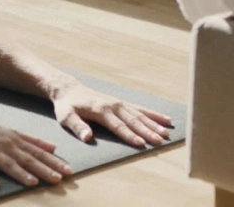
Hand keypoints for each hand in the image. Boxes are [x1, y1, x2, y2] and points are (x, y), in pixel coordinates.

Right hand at [0, 117, 72, 187]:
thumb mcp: (11, 132)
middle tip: (59, 179)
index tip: (69, 170)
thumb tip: (54, 147)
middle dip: (44, 169)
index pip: (38, 152)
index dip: (54, 162)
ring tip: (33, 182)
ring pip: (8, 163)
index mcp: (15, 139)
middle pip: (27, 158)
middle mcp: (5, 144)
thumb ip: (32, 140)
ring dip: (21, 173)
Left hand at [51, 82, 173, 147]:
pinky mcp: (121, 103)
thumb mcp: (66, 117)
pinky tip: (165, 119)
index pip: (117, 125)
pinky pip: (140, 109)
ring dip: (153, 124)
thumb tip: (87, 137)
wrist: (69, 89)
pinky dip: (153, 114)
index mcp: (100, 110)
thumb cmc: (67, 106)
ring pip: (140, 114)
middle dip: (147, 131)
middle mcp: (113, 105)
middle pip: (132, 120)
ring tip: (167, 132)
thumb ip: (77, 126)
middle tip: (160, 140)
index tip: (140, 143)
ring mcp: (119, 103)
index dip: (129, 135)